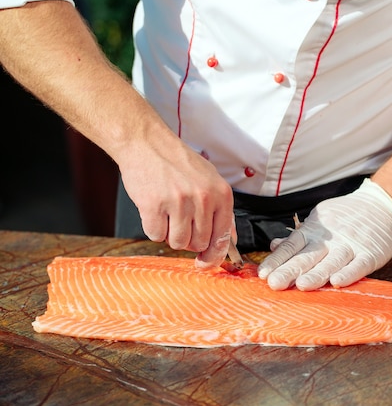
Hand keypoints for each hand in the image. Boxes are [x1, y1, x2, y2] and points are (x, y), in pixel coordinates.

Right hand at [118, 139, 234, 266]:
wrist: (148, 143)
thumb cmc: (178, 163)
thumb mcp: (210, 180)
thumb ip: (221, 211)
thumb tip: (230, 241)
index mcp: (221, 194)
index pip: (223, 237)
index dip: (214, 255)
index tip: (206, 262)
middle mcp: (203, 199)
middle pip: (199, 244)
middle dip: (189, 240)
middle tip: (180, 222)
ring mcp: (179, 202)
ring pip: (178, 243)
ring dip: (170, 235)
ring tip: (168, 214)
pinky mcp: (154, 206)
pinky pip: (156, 236)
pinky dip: (153, 228)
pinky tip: (154, 210)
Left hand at [257, 179, 391, 290]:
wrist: (381, 205)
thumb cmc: (345, 217)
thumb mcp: (318, 222)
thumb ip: (298, 237)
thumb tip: (273, 246)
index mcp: (314, 232)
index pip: (292, 246)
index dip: (278, 259)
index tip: (263, 274)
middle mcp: (330, 240)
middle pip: (308, 256)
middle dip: (290, 270)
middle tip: (274, 283)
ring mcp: (351, 246)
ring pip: (332, 262)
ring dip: (317, 274)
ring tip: (302, 285)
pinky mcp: (371, 253)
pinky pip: (359, 265)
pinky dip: (349, 273)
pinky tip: (337, 282)